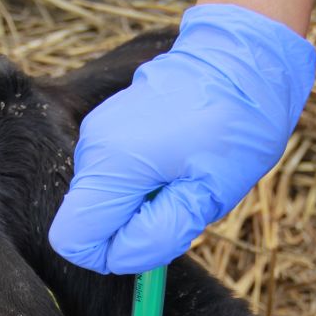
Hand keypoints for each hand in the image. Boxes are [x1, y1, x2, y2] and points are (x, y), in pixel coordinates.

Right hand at [48, 4, 315, 273]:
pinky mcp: (106, 125)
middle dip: (130, 229)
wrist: (241, 59)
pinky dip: (138, 183)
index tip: (152, 240)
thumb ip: (160, 234)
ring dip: (138, 206)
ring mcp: (96, 132)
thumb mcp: (208, 194)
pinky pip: (110, 176)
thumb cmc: (236, 125)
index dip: (109, 256)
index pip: (74, 241)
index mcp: (113, 166)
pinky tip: (173, 161)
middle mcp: (93, 147)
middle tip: (180, 203)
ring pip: (100, 200)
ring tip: (182, 178)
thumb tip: (122, 256)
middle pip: (87, 222)